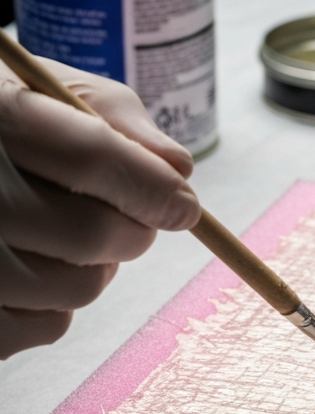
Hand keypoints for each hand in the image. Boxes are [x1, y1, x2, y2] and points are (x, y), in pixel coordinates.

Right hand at [0, 57, 201, 356]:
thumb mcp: (40, 86)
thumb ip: (112, 114)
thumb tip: (176, 168)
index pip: (91, 158)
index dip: (153, 186)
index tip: (183, 204)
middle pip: (91, 233)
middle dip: (133, 230)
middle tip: (129, 218)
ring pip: (77, 289)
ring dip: (98, 268)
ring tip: (67, 236)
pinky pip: (46, 327)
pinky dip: (57, 306)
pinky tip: (32, 267)